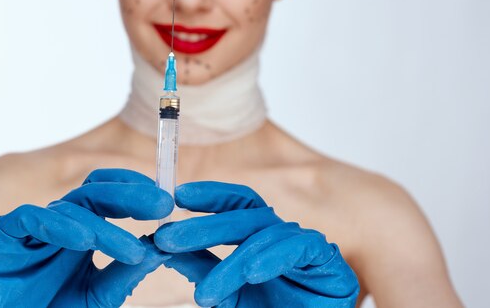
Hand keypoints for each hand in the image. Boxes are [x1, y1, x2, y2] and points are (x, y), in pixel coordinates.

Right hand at [0, 169, 173, 307]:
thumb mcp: (98, 298)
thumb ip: (126, 273)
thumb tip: (163, 247)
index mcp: (79, 230)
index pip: (108, 194)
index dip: (135, 190)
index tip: (167, 201)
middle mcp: (57, 222)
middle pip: (93, 191)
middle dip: (129, 195)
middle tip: (161, 205)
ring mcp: (29, 228)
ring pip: (68, 208)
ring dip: (103, 227)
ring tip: (131, 250)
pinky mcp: (1, 239)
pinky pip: (28, 218)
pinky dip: (58, 225)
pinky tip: (83, 240)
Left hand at [154, 181, 358, 307]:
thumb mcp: (226, 293)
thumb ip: (200, 267)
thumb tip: (159, 244)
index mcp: (261, 235)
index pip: (237, 204)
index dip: (210, 195)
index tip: (179, 195)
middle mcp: (283, 234)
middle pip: (244, 217)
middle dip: (204, 227)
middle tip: (168, 239)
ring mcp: (306, 244)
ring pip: (266, 237)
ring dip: (232, 264)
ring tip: (204, 294)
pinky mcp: (329, 260)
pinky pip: (301, 247)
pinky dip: (275, 257)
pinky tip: (254, 273)